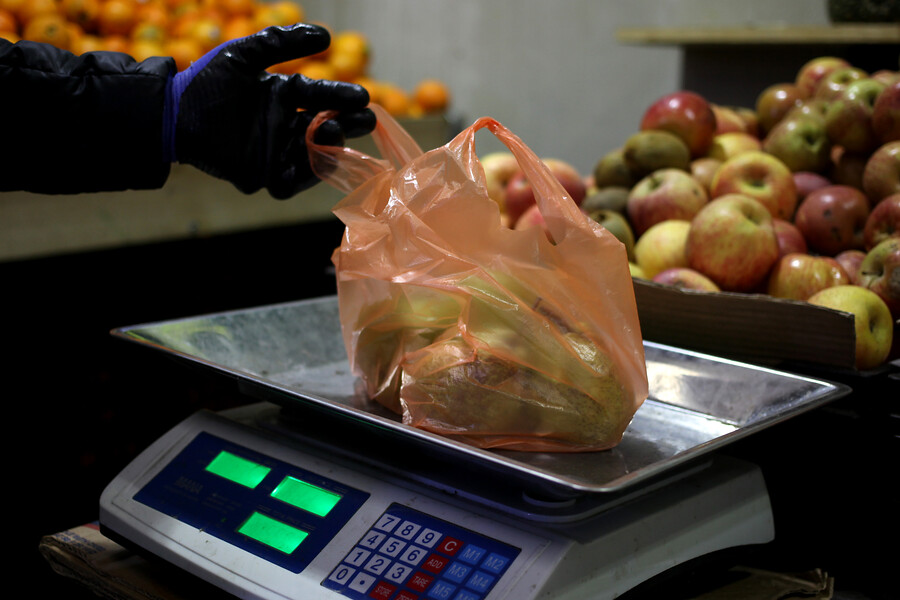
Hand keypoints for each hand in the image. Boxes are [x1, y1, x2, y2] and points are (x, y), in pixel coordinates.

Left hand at [164, 23, 375, 198]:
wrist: (171, 114)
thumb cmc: (205, 82)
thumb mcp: (242, 55)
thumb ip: (280, 42)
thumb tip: (326, 36)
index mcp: (284, 96)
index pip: (320, 97)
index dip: (342, 97)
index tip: (363, 96)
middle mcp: (284, 125)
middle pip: (325, 129)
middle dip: (347, 124)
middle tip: (364, 119)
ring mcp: (274, 152)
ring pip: (313, 158)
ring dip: (329, 149)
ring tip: (333, 134)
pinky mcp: (259, 175)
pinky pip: (288, 183)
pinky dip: (302, 177)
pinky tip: (310, 161)